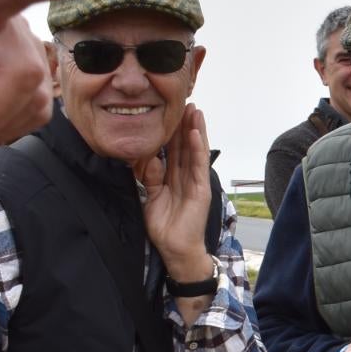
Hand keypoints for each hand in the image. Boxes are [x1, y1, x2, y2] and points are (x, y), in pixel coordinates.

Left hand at [139, 102, 215, 283]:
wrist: (176, 249)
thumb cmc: (164, 227)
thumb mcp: (149, 197)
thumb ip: (149, 177)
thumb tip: (150, 159)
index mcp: (174, 178)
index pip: (173, 150)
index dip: (173, 132)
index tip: (170, 112)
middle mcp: (187, 177)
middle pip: (185, 146)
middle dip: (186, 124)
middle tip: (186, 102)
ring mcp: (195, 182)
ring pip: (194, 151)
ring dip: (196, 130)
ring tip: (195, 111)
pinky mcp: (201, 190)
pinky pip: (197, 166)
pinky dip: (198, 149)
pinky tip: (196, 134)